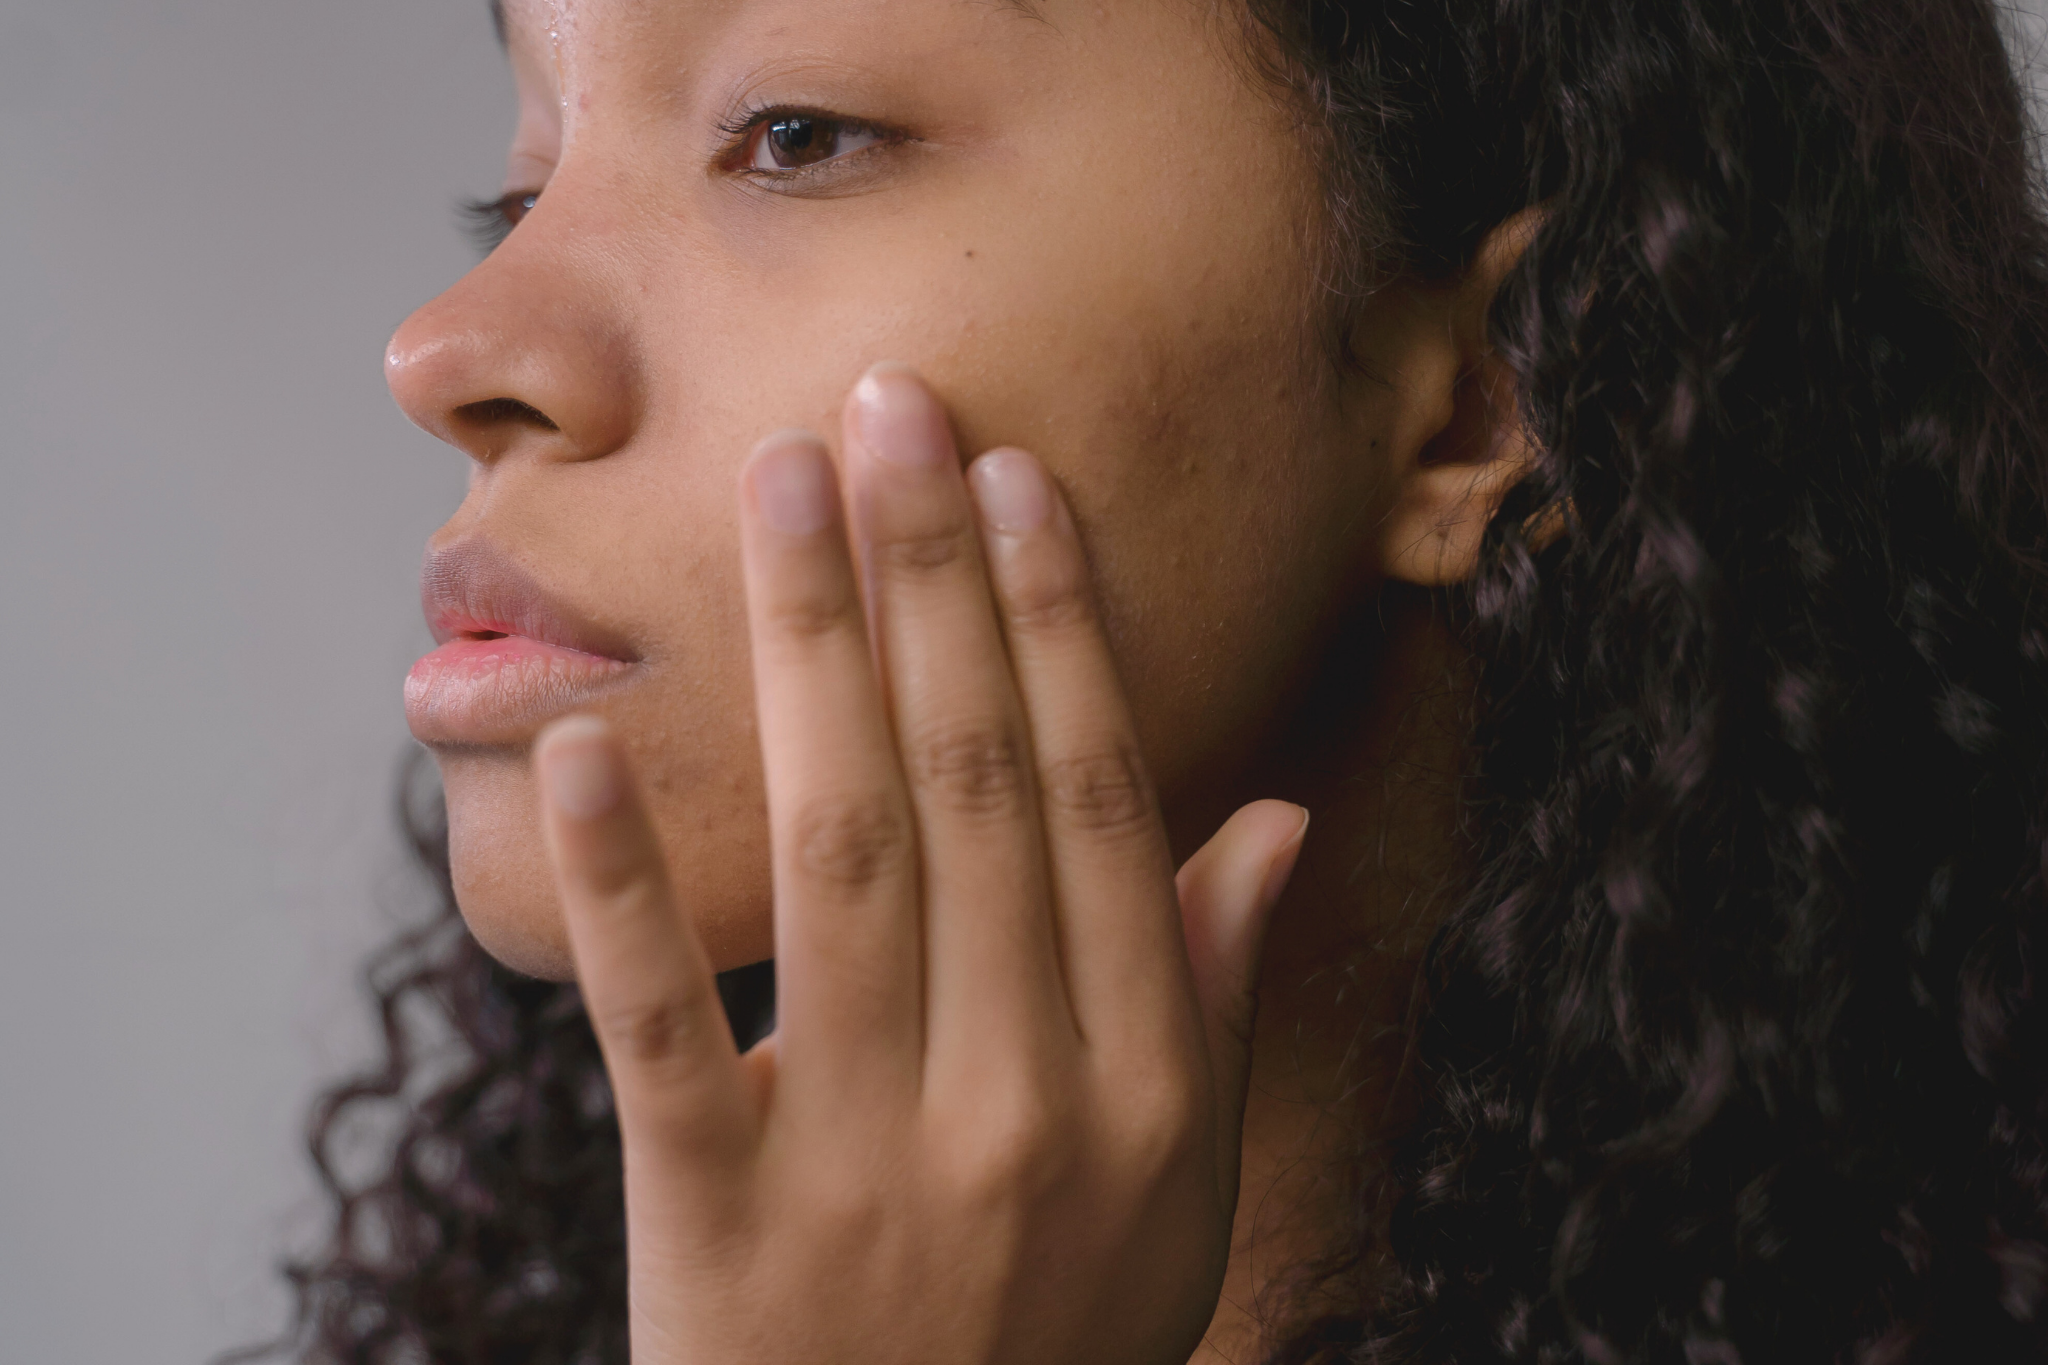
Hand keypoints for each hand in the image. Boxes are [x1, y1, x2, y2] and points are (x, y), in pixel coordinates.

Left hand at [532, 364, 1308, 1364]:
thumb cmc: (1055, 1336)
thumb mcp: (1184, 1187)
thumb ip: (1216, 992)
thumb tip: (1281, 811)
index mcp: (1146, 1080)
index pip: (1100, 800)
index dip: (1059, 625)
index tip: (1016, 479)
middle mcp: (1025, 1102)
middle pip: (975, 786)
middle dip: (933, 578)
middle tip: (892, 406)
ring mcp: (871, 1163)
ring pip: (842, 857)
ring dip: (811, 651)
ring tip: (779, 487)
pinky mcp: (718, 1226)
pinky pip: (666, 1032)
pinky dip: (624, 884)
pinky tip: (587, 740)